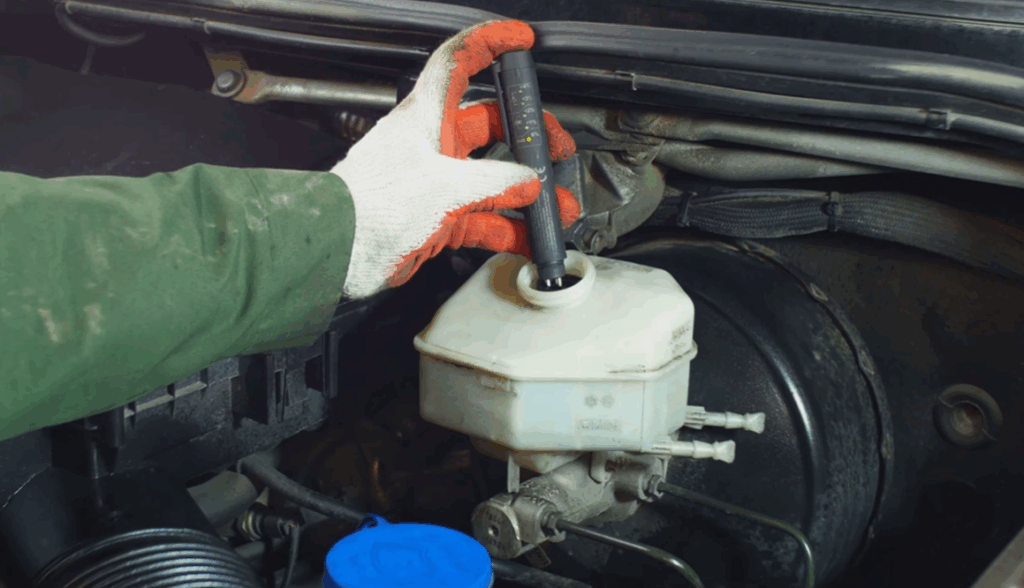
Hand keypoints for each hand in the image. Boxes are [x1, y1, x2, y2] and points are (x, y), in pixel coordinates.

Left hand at [330, 20, 579, 298]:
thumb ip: (493, 182)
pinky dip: (508, 228)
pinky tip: (530, 239)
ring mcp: (436, 182)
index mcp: (426, 117)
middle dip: (529, 137)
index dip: (490, 44)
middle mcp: (432, 144)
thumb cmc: (370, 207)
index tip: (521, 41)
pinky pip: (484, 218)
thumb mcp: (442, 188)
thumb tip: (528, 182)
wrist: (336, 251)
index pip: (459, 62)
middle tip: (557, 151)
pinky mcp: (437, 218)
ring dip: (527, 194)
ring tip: (557, 208)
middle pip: (490, 125)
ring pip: (493, 179)